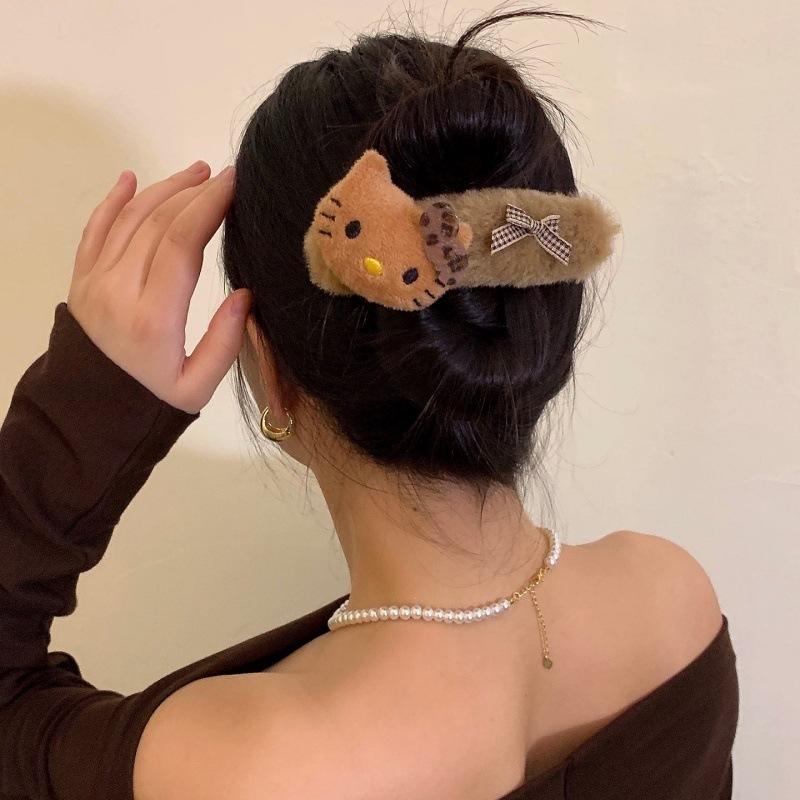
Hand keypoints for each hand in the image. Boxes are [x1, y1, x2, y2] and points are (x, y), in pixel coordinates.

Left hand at [66, 160, 252, 414]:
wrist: (85, 418)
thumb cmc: (149, 405)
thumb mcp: (197, 388)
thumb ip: (224, 343)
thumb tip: (246, 295)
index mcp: (153, 317)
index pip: (182, 243)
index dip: (209, 206)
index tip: (234, 183)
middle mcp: (119, 289)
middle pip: (158, 222)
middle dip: (194, 192)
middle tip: (223, 175)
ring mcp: (94, 281)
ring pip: (129, 219)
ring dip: (163, 189)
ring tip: (194, 173)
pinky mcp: (81, 281)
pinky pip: (95, 230)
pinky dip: (112, 201)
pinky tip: (130, 179)